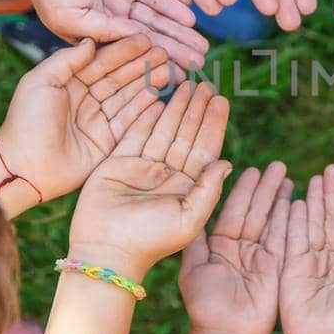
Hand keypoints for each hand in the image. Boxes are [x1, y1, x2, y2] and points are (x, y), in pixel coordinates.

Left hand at [0, 36, 173, 203]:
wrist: (24, 167)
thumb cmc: (26, 122)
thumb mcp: (40, 82)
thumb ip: (66, 60)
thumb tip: (91, 42)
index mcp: (69, 83)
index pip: (101, 63)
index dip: (123, 51)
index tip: (145, 39)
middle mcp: (87, 101)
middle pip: (120, 79)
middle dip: (142, 66)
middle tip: (166, 53)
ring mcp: (99, 122)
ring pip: (129, 98)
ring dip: (149, 84)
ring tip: (171, 70)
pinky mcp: (109, 143)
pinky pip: (132, 122)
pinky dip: (147, 109)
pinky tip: (163, 96)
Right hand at [14, 0, 210, 69]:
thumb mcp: (70, 14)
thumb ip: (103, 30)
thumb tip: (136, 41)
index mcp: (93, 33)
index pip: (129, 53)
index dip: (153, 65)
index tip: (179, 79)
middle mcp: (109, 16)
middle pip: (148, 36)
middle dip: (174, 50)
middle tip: (200, 64)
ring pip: (155, 15)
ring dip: (179, 30)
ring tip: (201, 46)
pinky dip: (172, 3)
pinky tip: (191, 16)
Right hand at [69, 82, 232, 275]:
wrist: (107, 250)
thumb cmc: (151, 241)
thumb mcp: (189, 219)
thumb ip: (209, 190)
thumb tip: (227, 163)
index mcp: (187, 188)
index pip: (205, 149)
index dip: (213, 124)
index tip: (221, 100)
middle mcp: (167, 175)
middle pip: (186, 134)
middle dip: (196, 109)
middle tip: (206, 83)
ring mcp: (143, 168)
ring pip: (163, 130)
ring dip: (175, 107)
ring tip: (186, 83)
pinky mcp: (118, 163)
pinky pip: (135, 133)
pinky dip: (146, 116)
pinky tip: (158, 97)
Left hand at [179, 161, 291, 333]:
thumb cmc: (205, 306)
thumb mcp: (193, 268)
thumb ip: (195, 239)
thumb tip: (189, 210)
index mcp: (220, 246)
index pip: (234, 211)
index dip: (243, 190)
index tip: (252, 169)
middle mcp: (242, 248)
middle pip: (256, 211)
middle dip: (267, 188)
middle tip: (278, 165)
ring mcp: (261, 257)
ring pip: (272, 221)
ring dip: (281, 199)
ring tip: (290, 177)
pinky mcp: (277, 268)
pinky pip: (285, 239)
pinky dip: (291, 220)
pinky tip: (298, 202)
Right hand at [278, 165, 333, 333]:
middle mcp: (331, 257)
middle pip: (330, 217)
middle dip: (330, 193)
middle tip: (331, 167)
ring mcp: (310, 260)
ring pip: (313, 222)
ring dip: (313, 200)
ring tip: (315, 177)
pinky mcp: (292, 266)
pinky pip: (293, 237)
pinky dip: (294, 218)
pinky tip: (295, 200)